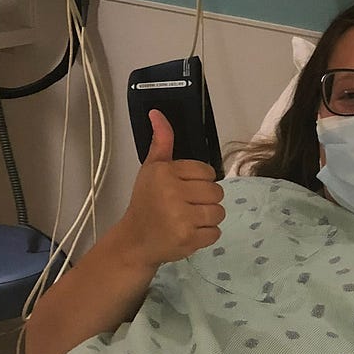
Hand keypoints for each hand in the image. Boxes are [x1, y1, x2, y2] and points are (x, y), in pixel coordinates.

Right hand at [117, 109, 225, 270]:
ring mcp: (181, 218)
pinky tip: (189, 232)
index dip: (199, 181)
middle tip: (186, 206)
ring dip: (208, 218)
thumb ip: (161, 141)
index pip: (207, 172)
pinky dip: (206, 235)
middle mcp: (173, 193)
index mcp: (165, 172)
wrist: (135, 240)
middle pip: (216, 192)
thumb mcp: (151, 168)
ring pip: (218, 212)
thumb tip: (157, 113)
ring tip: (189, 219)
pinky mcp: (189, 240)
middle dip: (205, 200)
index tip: (183, 189)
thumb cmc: (146, 202)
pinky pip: (215, 233)